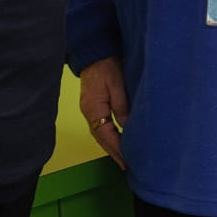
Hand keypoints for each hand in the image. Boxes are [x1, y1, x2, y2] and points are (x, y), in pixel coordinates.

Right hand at [78, 56, 129, 170]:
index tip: (127, 162)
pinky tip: (117, 141)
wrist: (94, 50)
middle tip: (127, 166)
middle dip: (113, 152)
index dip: (117, 149)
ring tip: (124, 158)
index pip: (105, 135)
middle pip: (100, 138)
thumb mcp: (117, 84)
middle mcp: (88, 112)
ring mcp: (89, 109)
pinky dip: (109, 137)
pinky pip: (100, 126)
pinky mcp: (92, 105)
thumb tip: (127, 128)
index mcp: (93, 108)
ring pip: (100, 133)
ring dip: (111, 146)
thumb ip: (122, 106)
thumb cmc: (107, 65)